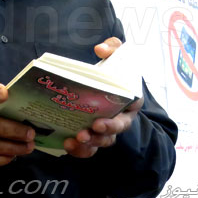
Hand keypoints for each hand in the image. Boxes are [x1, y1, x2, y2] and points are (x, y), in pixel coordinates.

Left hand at [64, 37, 143, 157]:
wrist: (103, 82)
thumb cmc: (112, 69)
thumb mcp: (116, 54)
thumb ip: (112, 47)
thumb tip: (100, 49)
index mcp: (131, 100)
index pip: (127, 114)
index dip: (116, 121)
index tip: (99, 121)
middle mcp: (121, 117)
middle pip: (114, 131)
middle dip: (100, 134)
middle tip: (85, 132)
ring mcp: (107, 128)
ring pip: (102, 142)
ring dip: (89, 144)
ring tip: (74, 140)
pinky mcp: (93, 134)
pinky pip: (89, 147)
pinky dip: (80, 149)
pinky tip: (67, 144)